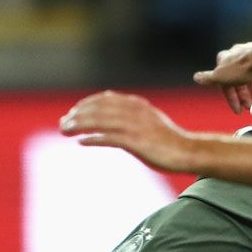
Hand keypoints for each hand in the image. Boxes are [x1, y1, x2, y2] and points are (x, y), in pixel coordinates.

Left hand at [60, 91, 196, 172]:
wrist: (188, 151)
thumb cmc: (167, 140)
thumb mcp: (148, 121)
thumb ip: (130, 116)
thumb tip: (111, 119)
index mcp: (137, 105)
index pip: (104, 100)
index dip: (84, 105)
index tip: (71, 113)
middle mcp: (134, 112)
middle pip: (98, 109)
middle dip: (77, 115)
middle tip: (62, 124)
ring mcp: (135, 127)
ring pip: (100, 121)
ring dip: (79, 125)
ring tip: (65, 130)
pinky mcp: (136, 142)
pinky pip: (109, 138)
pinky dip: (93, 138)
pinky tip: (81, 141)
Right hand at [193, 41, 251, 113]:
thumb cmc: (241, 68)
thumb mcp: (221, 76)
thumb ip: (209, 78)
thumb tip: (196, 77)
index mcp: (223, 60)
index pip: (224, 83)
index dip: (230, 98)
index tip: (237, 110)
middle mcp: (235, 56)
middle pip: (238, 80)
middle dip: (244, 96)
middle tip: (250, 107)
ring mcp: (249, 55)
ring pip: (249, 77)